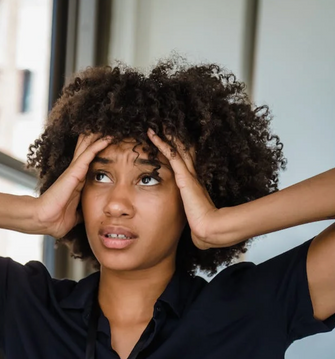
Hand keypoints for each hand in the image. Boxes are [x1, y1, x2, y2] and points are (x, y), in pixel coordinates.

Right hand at [36, 133, 111, 237]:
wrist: (45, 220)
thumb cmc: (56, 219)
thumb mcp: (75, 215)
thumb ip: (82, 212)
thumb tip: (91, 216)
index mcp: (76, 183)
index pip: (89, 163)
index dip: (97, 153)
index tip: (109, 145)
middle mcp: (75, 174)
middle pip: (87, 151)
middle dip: (97, 139)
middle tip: (109, 128)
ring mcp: (74, 171)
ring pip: (88, 148)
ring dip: (99, 137)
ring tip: (111, 126)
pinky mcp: (74, 172)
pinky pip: (89, 155)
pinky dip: (98, 145)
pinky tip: (108, 138)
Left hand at [147, 128, 219, 249]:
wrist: (210, 229)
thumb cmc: (203, 228)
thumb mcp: (191, 219)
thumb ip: (188, 219)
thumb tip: (190, 231)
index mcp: (192, 186)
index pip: (183, 163)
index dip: (177, 151)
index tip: (169, 142)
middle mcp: (191, 176)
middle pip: (182, 151)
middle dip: (173, 138)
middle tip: (163, 124)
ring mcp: (188, 175)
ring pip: (176, 148)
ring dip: (166, 135)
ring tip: (156, 124)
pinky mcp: (184, 177)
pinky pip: (171, 155)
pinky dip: (161, 143)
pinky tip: (152, 134)